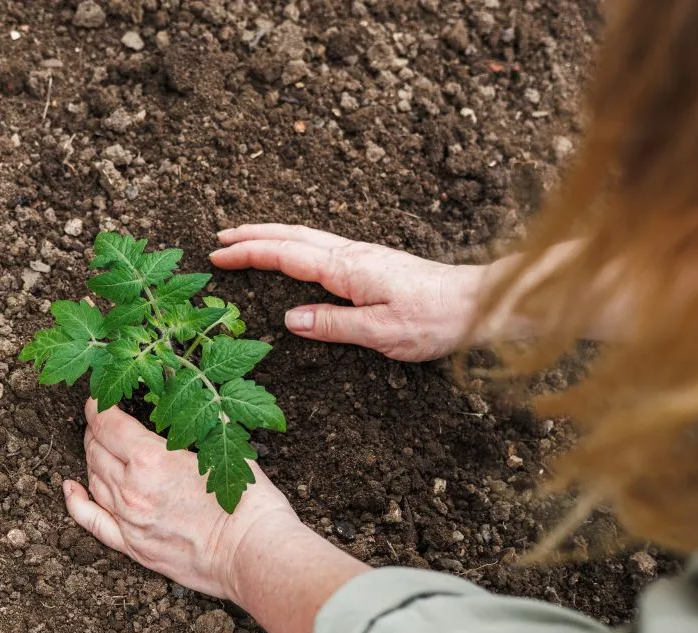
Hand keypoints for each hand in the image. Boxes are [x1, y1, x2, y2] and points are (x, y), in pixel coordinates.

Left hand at [62, 399, 301, 602]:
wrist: (254, 555)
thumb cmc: (249, 503)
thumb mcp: (222, 449)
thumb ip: (192, 434)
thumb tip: (183, 417)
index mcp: (151, 459)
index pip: (108, 423)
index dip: (98, 406)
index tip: (98, 398)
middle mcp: (131, 489)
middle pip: (96, 450)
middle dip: (95, 429)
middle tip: (102, 420)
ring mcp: (129, 520)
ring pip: (94, 480)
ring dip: (91, 458)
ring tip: (97, 446)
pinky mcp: (133, 547)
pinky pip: (92, 521)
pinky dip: (77, 502)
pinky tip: (71, 488)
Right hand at [210, 224, 486, 361]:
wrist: (480, 303)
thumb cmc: (435, 320)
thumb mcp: (381, 332)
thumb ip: (334, 324)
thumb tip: (290, 320)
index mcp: (347, 270)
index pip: (286, 257)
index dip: (249, 254)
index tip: (217, 254)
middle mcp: (352, 255)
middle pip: (292, 236)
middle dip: (253, 235)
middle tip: (220, 237)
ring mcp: (363, 255)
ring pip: (306, 236)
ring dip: (272, 235)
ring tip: (246, 237)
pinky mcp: (373, 262)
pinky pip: (321, 245)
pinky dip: (295, 243)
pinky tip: (293, 251)